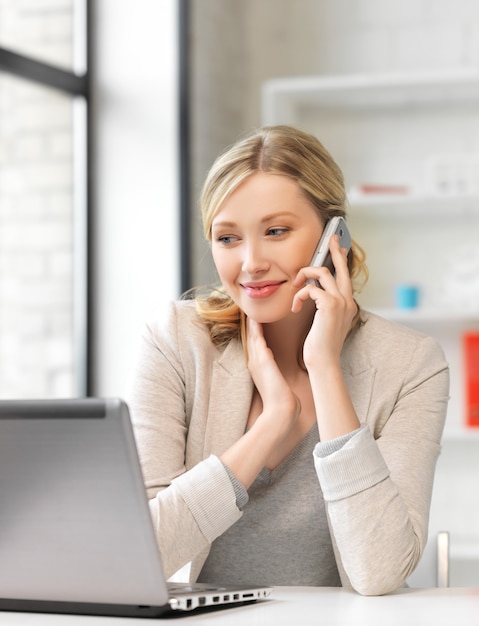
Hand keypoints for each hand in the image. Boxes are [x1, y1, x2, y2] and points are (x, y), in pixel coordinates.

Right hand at [246, 317, 299, 434]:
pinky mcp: (262, 360)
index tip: (256, 320)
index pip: (255, 346)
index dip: (254, 332)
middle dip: (249, 324)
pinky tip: (255, 317)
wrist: (280, 411)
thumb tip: (283, 377)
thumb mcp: (279, 385)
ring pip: (251, 336)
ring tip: (250, 309)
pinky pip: (257, 339)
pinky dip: (255, 328)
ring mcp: (256, 361)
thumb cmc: (283, 401)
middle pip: (250, 338)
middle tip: (248, 309)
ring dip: (250, 323)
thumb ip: (278, 377)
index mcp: (258, 368)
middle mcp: (254, 363)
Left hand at [291, 235, 356, 369]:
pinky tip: (294, 307)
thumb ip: (324, 307)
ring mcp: (341, 302)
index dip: (341, 261)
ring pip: (323, 273)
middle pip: (341, 267)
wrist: (323, 362)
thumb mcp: (324, 323)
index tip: (339, 248)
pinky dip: (299, 296)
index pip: (345, 277)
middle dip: (334, 250)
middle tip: (330, 238)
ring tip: (295, 285)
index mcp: (347, 305)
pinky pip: (311, 289)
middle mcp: (347, 301)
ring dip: (305, 275)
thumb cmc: (320, 346)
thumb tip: (314, 292)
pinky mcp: (330, 305)